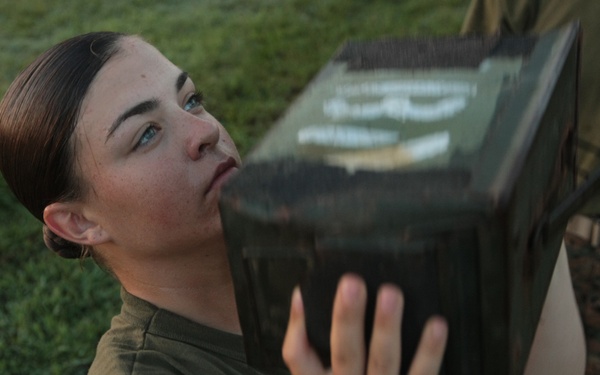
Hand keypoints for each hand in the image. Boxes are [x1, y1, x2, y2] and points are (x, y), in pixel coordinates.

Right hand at [282, 274, 447, 374]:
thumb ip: (311, 352)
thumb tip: (303, 303)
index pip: (298, 357)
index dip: (298, 326)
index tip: (304, 295)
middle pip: (344, 354)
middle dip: (347, 318)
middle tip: (351, 285)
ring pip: (382, 361)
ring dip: (386, 327)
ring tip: (390, 295)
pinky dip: (430, 352)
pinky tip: (436, 325)